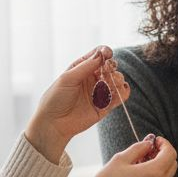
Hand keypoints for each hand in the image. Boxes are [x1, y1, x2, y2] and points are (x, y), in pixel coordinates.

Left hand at [25, 46, 128, 161]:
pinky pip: (118, 97)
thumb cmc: (55, 98)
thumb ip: (86, 66)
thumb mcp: (68, 78)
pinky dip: (123, 93)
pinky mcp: (104, 106)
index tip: (108, 54)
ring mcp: (98, 92)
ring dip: (118, 79)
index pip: (97, 55)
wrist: (53, 123)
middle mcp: (92, 79)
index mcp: (81, 68)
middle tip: (109, 71)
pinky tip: (122, 91)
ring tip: (113, 83)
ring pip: (116, 81)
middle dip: (112, 67)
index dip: (105, 52)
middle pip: (109, 67)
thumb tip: (101, 55)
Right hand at [88, 136, 177, 176]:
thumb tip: (149, 143)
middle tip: (149, 151)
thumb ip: (139, 148)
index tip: (155, 141)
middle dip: (164, 155)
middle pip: (172, 165)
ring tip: (141, 164)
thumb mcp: (121, 159)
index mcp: (153, 173)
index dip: (164, 144)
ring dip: (159, 168)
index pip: (170, 153)